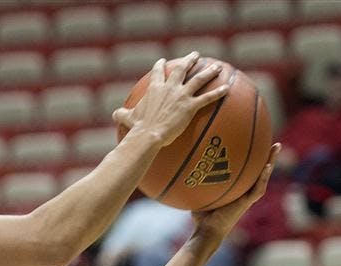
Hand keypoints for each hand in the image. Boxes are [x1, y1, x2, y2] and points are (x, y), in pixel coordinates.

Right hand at [113, 52, 230, 146]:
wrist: (148, 135)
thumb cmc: (137, 129)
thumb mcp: (126, 119)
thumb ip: (121, 114)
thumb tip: (114, 114)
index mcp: (154, 89)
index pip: (158, 72)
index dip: (160, 65)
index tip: (163, 61)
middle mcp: (169, 88)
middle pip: (182, 69)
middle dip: (189, 61)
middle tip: (195, 55)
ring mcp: (181, 95)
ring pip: (198, 79)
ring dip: (208, 72)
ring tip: (216, 66)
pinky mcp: (190, 106)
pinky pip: (208, 98)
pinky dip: (218, 93)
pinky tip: (226, 89)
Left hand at [191, 143, 280, 239]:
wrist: (207, 231)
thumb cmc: (201, 215)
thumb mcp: (200, 193)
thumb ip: (198, 180)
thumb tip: (186, 164)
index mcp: (237, 189)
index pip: (247, 170)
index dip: (253, 158)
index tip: (256, 143)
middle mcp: (244, 191)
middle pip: (259, 170)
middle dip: (267, 156)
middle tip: (274, 141)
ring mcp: (247, 197)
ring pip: (263, 177)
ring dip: (271, 162)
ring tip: (276, 147)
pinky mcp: (246, 203)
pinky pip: (257, 188)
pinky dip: (263, 178)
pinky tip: (267, 166)